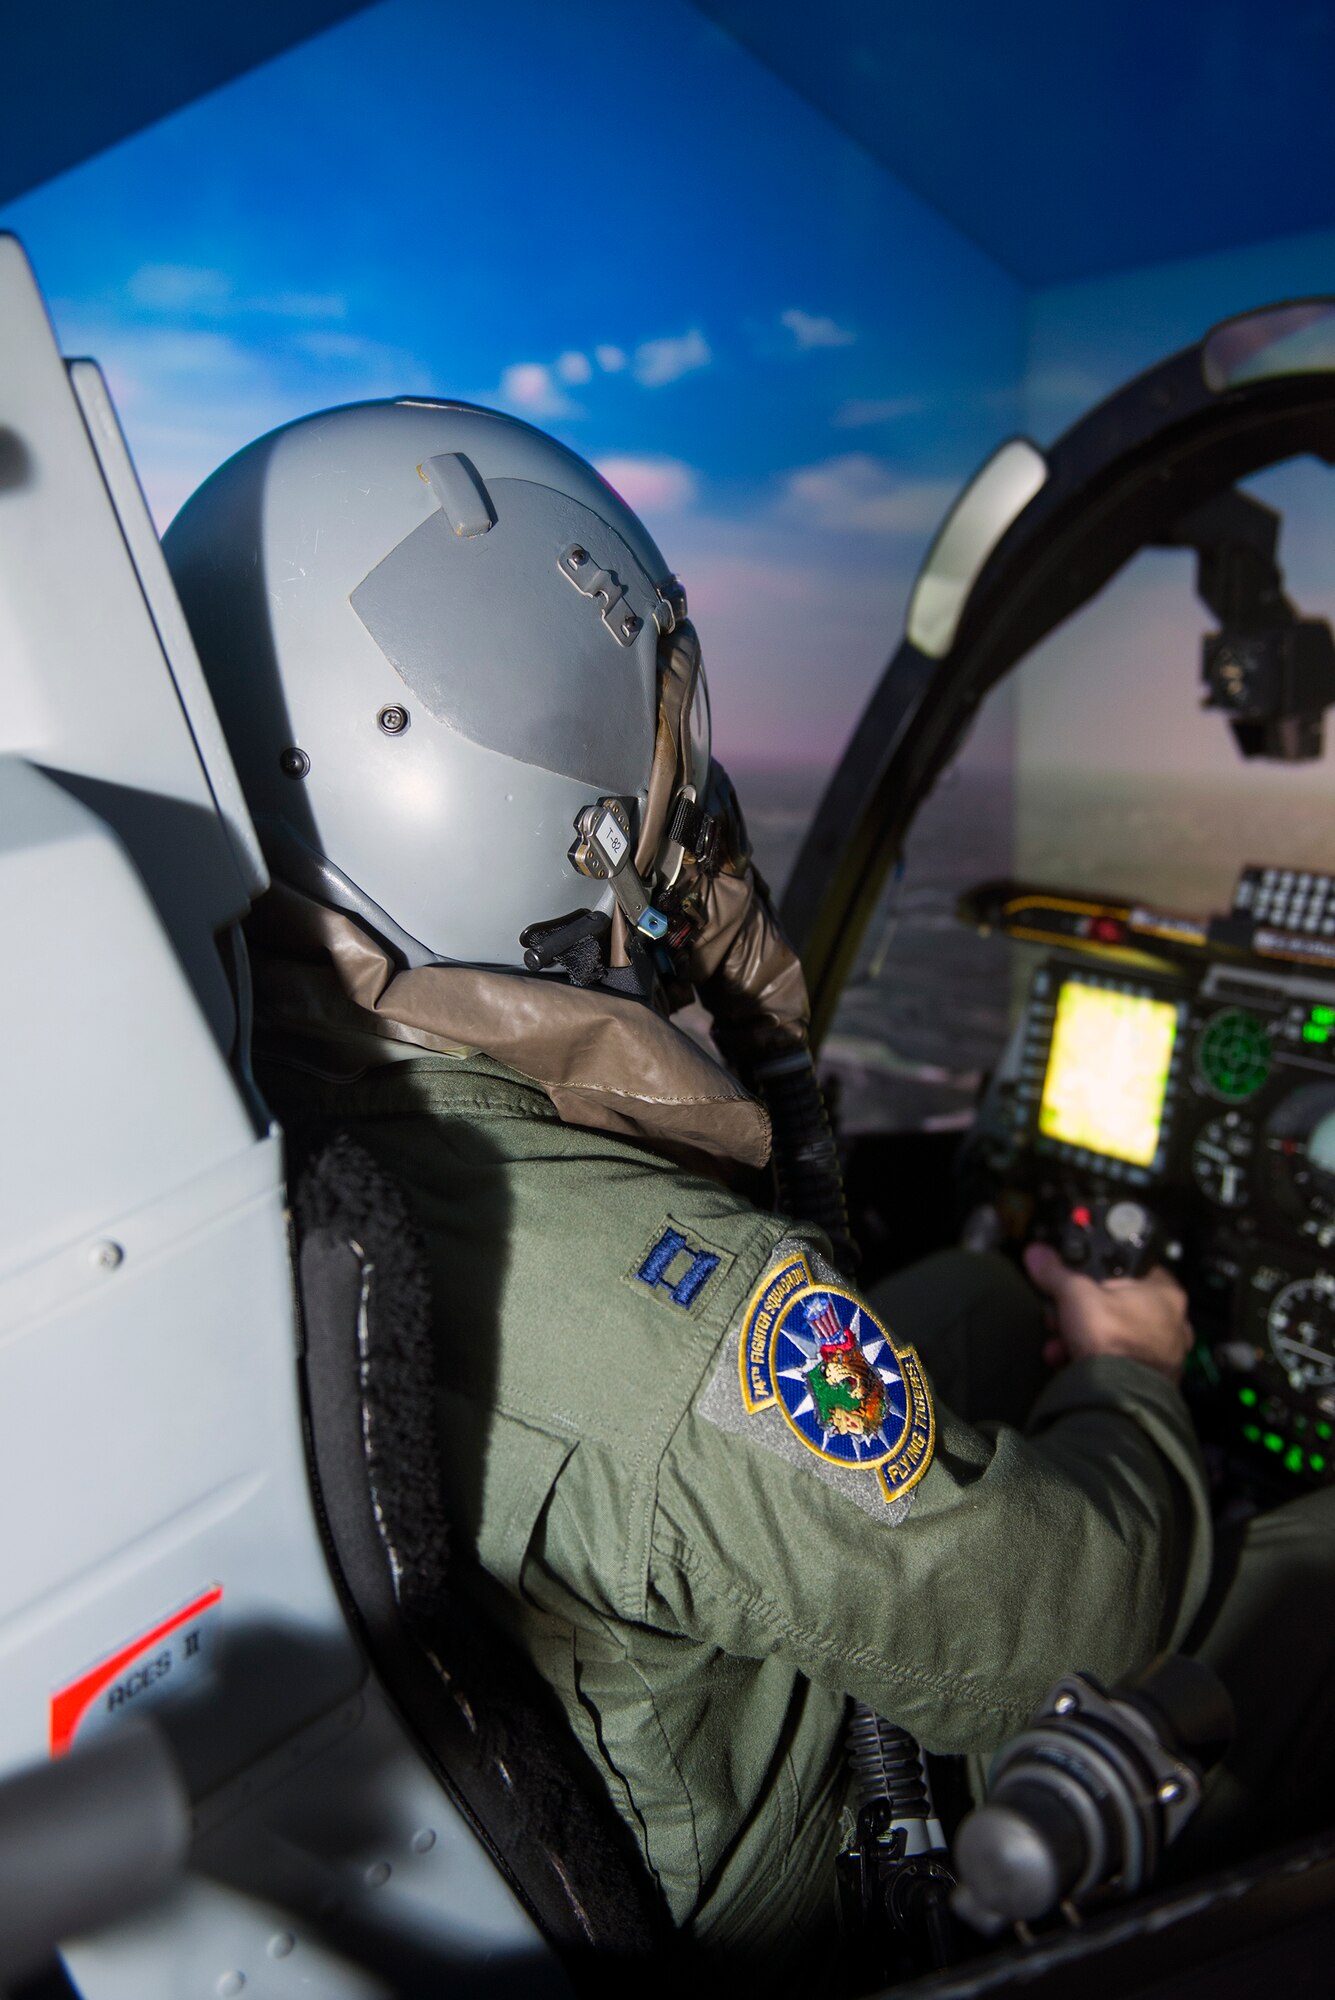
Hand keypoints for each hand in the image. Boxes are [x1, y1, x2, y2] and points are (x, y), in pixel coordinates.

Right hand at [1023, 1242, 1192, 1384]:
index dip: (1102, 1274)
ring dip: (1084, 1340)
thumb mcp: (1075, 1294)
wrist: (1118, 1397)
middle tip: (1061, 1318)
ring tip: (1060, 1346)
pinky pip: (1119, 1363)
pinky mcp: (1153, 1382)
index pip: (1136, 1270)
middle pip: (1120, 1308)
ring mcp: (1166, 1357)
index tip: (1079, 1283)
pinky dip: (1096, 1362)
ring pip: (1117, 1337)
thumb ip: (1056, 1272)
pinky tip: (1071, 1364)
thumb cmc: (1110, 1336)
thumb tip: (1037, 1254)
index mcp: (1165, 1294)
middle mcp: (1174, 1324)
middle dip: (1084, 1315)